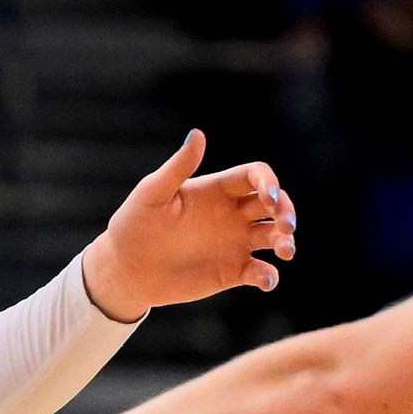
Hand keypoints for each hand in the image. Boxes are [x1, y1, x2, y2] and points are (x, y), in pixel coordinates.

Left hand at [78, 132, 295, 320]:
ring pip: (273, 236)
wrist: (125, 269)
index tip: (268, 197)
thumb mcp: (152, 194)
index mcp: (216, 190)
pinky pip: (261, 271)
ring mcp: (234, 243)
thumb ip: (178, 167)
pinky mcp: (232, 271)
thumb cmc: (134, 225)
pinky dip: (269, 276)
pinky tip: (265, 280)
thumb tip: (198, 134)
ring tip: (286, 251)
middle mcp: (231, 214)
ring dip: (286, 241)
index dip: (269, 182)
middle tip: (287, 226)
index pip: (254, 177)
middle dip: (286, 211)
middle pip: (274, 205)